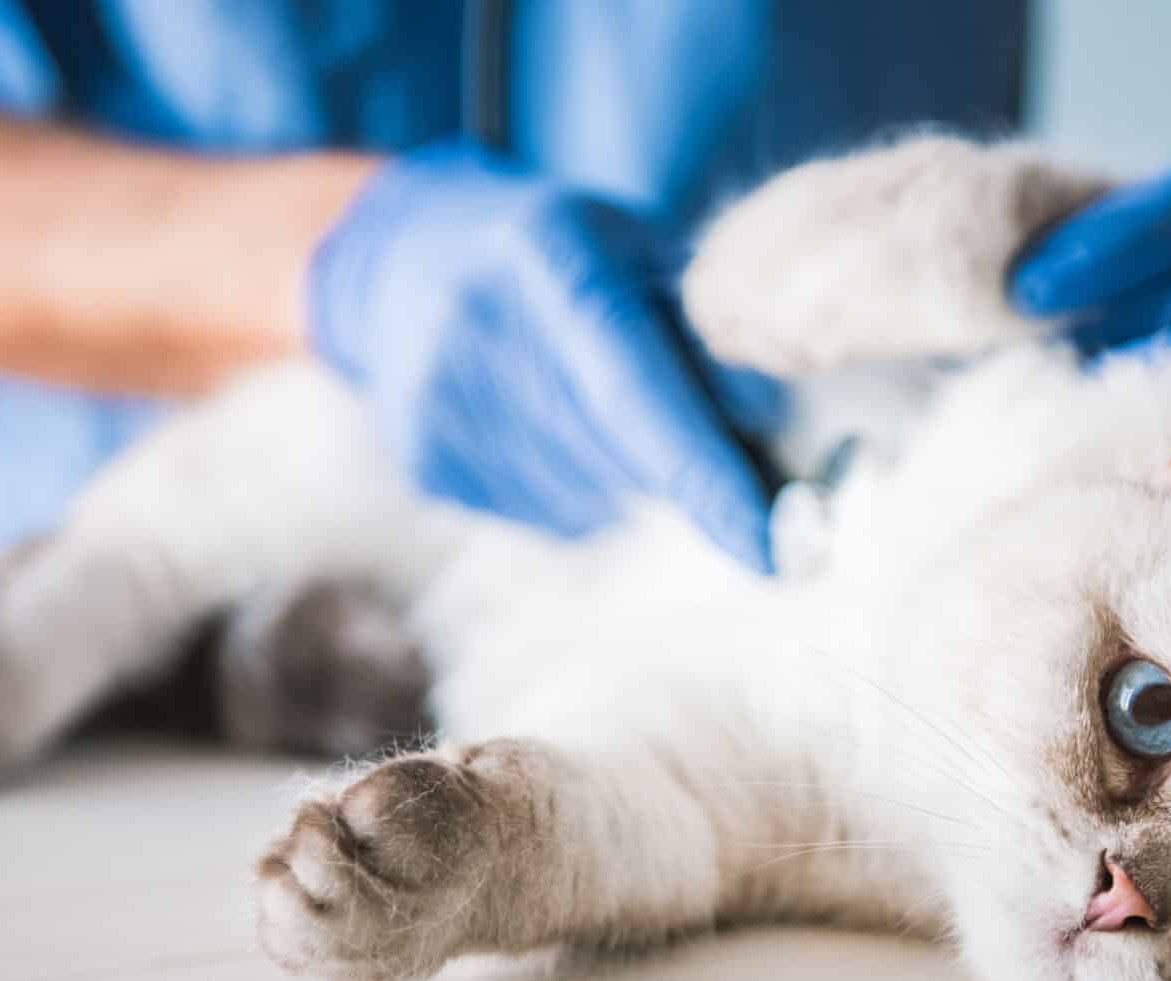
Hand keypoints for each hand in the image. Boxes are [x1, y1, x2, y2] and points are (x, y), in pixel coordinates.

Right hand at [308, 143, 773, 568]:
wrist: (394, 257)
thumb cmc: (548, 247)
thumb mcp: (631, 244)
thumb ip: (704, 323)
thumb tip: (772, 424)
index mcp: (547, 262)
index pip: (638, 395)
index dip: (709, 478)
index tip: (776, 546)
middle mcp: (483, 334)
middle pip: (626, 456)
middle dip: (689, 463)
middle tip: (706, 425)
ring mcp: (446, 407)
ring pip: (596, 496)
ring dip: (632, 471)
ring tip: (603, 403)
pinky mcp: (429, 462)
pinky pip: (552, 511)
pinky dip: (584, 483)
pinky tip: (557, 424)